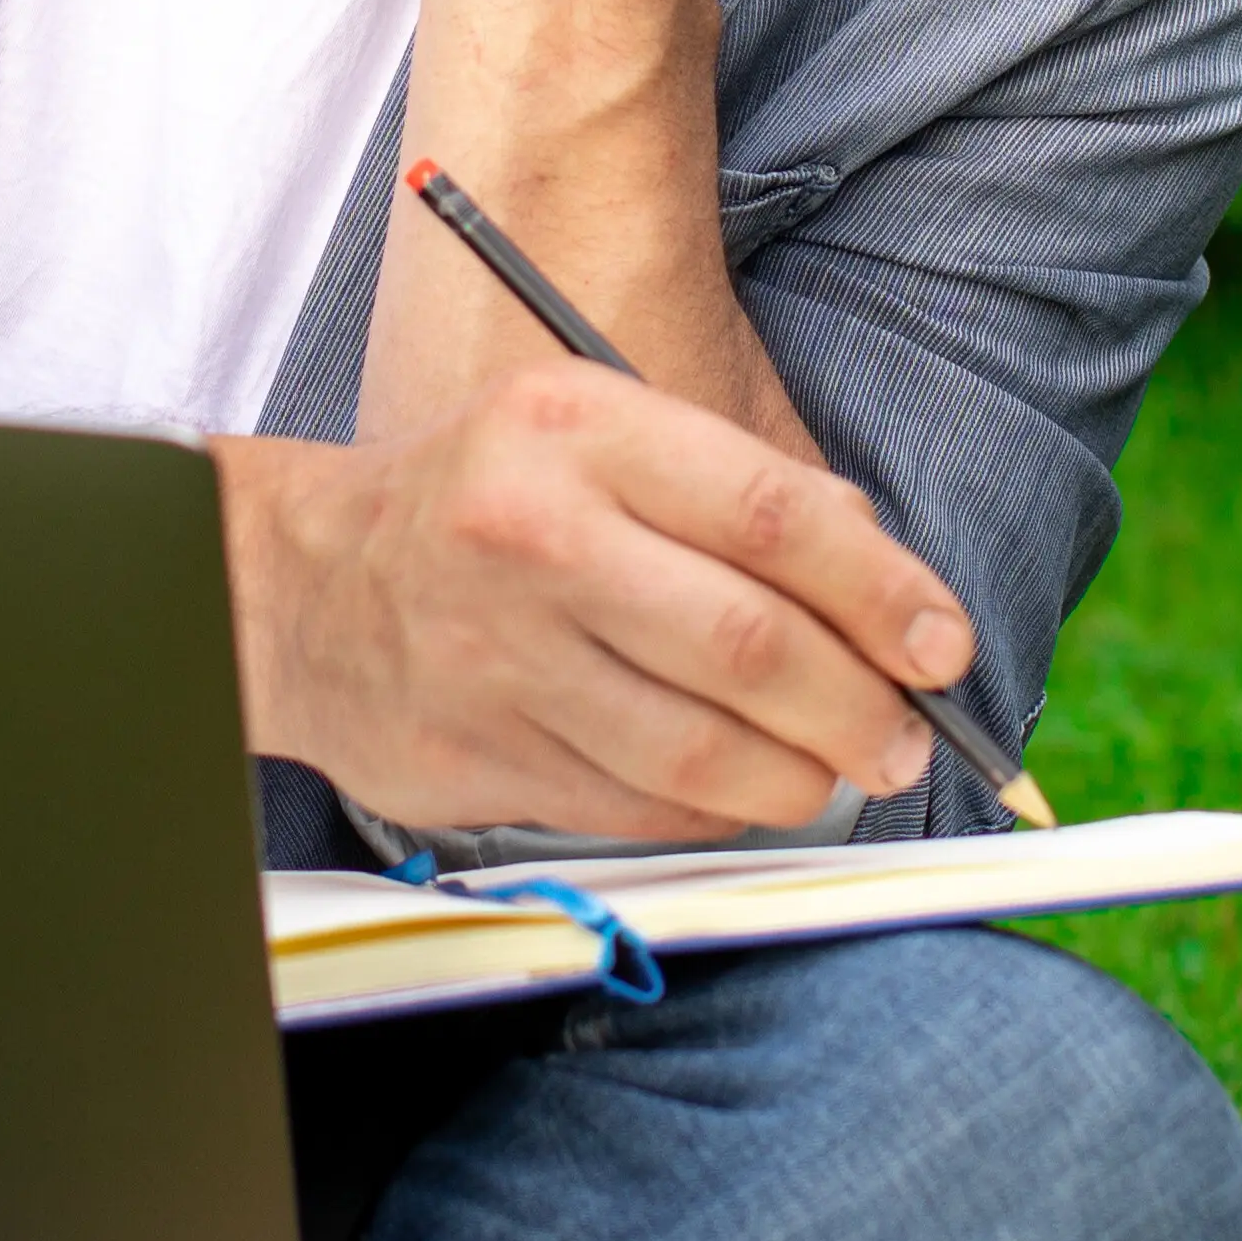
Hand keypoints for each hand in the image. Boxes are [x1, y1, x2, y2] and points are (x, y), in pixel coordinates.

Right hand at [213, 363, 980, 838]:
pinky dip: (715, 812)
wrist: (300, 583)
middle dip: (861, 707)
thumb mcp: (595, 430)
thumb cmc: (484, 498)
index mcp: (578, 428)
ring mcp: (501, 655)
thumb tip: (886, 577)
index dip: (884, 593)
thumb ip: (735, 486)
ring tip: (838, 770)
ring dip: (800, 778)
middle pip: (751, 647)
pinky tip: (739, 788)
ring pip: (702, 752)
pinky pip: (639, 808)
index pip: (775, 516)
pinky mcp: (477, 754)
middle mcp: (536, 535)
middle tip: (903, 736)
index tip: (940, 645)